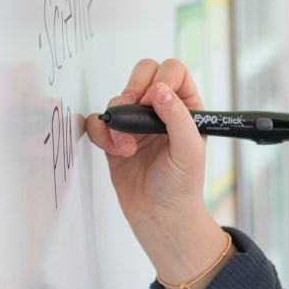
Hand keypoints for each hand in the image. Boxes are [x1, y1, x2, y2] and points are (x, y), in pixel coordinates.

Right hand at [86, 58, 225, 288]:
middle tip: (133, 109)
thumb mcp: (188, 151)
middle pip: (144, 72)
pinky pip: (99, 120)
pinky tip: (116, 151)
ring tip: (128, 147)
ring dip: (119, 119)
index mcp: (187, 108)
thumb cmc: (181, 186)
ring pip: (118, 97)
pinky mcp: (116, 137)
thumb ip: (178, 118)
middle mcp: (162, 110)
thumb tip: (160, 91)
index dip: (162, 79)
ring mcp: (137, 122)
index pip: (174, 72)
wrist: (159, 216)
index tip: (154, 100)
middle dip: (133, 87)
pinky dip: (102, 133)